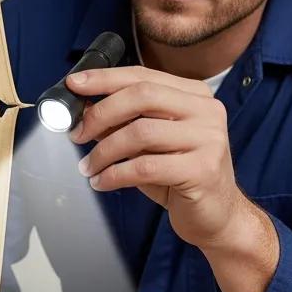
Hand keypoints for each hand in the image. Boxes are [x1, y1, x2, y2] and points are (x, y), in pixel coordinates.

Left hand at [67, 65, 245, 249]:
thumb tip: (85, 109)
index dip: (104, 78)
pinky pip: (144, 167)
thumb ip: (123, 122)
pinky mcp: (202, 170)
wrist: (217, 215)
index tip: (75, 84)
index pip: (143, 76)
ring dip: (103, 151)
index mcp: (194, 96)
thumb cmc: (178, 176)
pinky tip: (102, 182)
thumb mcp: (148, 143)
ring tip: (88, 166)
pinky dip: (114, 174)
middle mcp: (206, 111)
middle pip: (142, 95)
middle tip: (77, 133)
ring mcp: (208, 139)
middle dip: (100, 113)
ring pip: (140, 133)